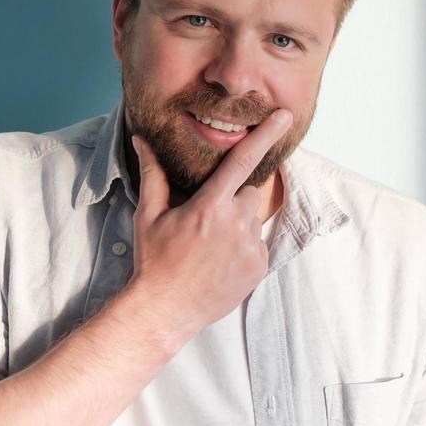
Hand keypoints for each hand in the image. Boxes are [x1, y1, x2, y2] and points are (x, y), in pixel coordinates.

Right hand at [126, 109, 293, 337]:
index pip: (242, 161)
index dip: (265, 135)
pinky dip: (243, 246)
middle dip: (233, 197)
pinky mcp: (259, 267)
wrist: (165, 309)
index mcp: (209, 206)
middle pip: (248, 192)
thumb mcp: (148, 215)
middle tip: (207, 219)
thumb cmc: (154, 260)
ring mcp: (250, 248)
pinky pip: (258, 244)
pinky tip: (220, 260)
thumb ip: (153, 174)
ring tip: (210, 245)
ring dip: (238, 223)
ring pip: (252, 218)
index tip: (284, 116)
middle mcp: (235, 224)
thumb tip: (141, 140)